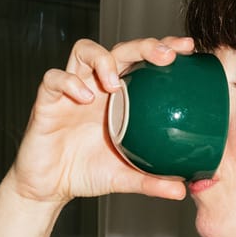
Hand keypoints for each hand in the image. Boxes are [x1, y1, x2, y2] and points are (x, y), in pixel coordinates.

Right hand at [6, 35, 195, 205]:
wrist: (50, 187)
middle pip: (120, 49)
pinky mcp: (47, 101)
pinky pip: (54, 79)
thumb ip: (152, 182)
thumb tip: (182, 191)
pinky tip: (85, 98)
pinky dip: (70, 83)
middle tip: (166, 56)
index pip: (142, 62)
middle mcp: (97, 87)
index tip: (188, 49)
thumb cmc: (86, 173)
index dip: (163, 49)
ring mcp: (72, 90)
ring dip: (103, 60)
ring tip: (114, 84)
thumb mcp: (125, 178)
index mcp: (119, 99)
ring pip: (84, 51)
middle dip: (144, 46)